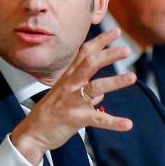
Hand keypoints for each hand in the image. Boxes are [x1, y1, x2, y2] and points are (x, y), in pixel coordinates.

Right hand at [10, 29, 136, 165]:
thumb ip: (84, 93)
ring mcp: (72, 102)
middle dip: (109, 55)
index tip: (115, 32)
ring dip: (115, 81)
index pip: (84, 53)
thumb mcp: (63, 98)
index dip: (100, 41)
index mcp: (68, 78)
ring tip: (133, 77)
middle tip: (126, 49)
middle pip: (90, 64)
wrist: (32, 134)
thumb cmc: (48, 115)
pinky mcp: (75, 119)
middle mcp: (70, 86)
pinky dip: (113, 122)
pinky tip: (127, 124)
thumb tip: (101, 95)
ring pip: (95, 87)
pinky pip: (97, 119)